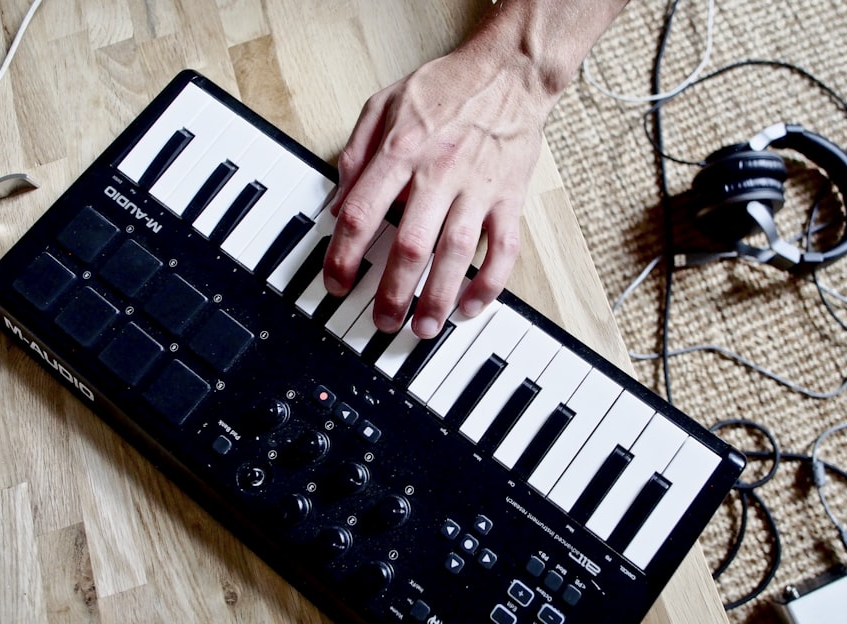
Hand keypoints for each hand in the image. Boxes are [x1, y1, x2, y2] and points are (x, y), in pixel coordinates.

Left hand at [323, 46, 548, 338]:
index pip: (364, 213)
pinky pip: (503, 249)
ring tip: (423, 328)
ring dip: (438, 298)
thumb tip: (338, 205)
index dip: (344, 256)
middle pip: (411, 245)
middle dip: (393, 292)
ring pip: (456, 254)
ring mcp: (478, 188)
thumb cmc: (446, 88)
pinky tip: (472, 306)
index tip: (336, 283)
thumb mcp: (383, 104)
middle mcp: (439, 172)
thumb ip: (355, 154)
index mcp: (401, 150)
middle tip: (382, 320)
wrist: (508, 73)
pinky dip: (489, 283)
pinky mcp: (509, 197)